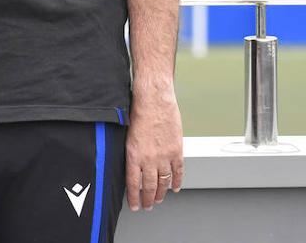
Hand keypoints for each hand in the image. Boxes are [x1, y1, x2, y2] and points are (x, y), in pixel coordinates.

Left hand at [125, 86, 183, 211]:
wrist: (154, 98)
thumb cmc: (138, 110)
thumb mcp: (127, 134)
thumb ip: (129, 151)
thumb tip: (130, 165)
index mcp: (133, 154)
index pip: (133, 183)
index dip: (134, 197)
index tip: (135, 205)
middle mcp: (149, 158)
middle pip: (149, 186)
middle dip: (148, 199)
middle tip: (147, 206)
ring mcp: (164, 156)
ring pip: (164, 182)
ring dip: (161, 193)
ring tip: (158, 199)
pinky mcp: (176, 150)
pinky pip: (178, 171)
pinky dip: (177, 182)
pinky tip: (175, 188)